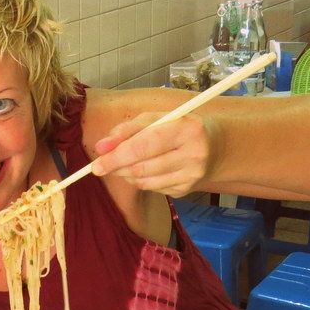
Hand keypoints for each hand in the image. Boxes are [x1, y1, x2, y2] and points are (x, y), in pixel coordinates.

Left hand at [91, 112, 215, 196]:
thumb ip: (126, 130)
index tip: (96, 164)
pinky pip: (152, 189)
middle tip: (102, 166)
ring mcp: (191, 175)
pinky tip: (145, 169)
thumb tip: (101, 147)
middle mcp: (193, 154)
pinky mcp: (187, 190)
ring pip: (144, 182)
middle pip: (143, 167)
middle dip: (117, 167)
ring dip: (126, 175)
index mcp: (186, 128)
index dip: (117, 157)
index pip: (144, 146)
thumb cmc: (177, 127)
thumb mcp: (154, 119)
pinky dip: (140, 180)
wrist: (214, 145)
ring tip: (125, 164)